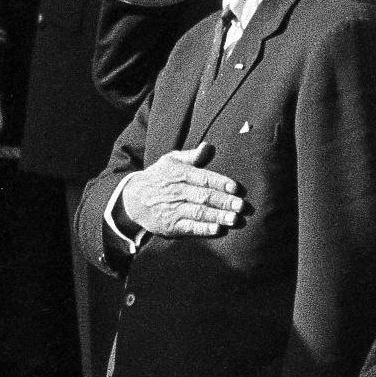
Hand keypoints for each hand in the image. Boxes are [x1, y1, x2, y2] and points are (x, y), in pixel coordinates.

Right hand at [118, 143, 244, 237]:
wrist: (133, 198)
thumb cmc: (159, 177)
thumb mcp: (171, 161)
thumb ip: (192, 156)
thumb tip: (209, 146)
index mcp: (179, 174)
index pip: (203, 178)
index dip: (220, 183)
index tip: (236, 188)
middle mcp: (177, 192)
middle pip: (204, 197)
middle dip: (224, 202)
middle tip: (242, 206)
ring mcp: (174, 210)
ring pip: (199, 213)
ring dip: (218, 217)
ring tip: (235, 219)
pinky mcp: (172, 226)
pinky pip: (190, 228)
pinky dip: (203, 229)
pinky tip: (217, 230)